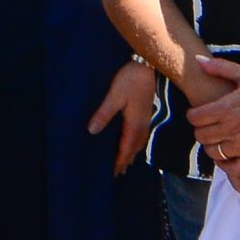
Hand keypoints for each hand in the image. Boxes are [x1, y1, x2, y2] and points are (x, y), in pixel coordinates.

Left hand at [86, 60, 153, 175]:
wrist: (147, 66)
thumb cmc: (129, 80)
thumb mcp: (114, 96)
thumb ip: (104, 114)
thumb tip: (92, 131)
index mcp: (134, 124)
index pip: (126, 148)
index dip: (119, 161)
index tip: (113, 172)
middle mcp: (142, 125)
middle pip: (134, 149)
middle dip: (126, 161)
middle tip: (117, 173)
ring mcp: (146, 119)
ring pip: (139, 142)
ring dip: (131, 154)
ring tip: (125, 163)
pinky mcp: (146, 113)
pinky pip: (141, 135)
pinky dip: (136, 144)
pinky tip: (133, 142)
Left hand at [187, 55, 239, 181]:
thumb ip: (220, 68)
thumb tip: (198, 60)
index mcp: (226, 107)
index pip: (194, 118)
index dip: (194, 116)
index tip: (200, 114)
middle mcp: (232, 128)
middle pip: (201, 136)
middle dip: (202, 131)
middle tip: (210, 127)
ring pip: (214, 153)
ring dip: (214, 147)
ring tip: (221, 140)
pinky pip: (233, 169)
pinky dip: (228, 165)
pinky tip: (231, 156)